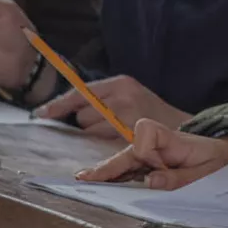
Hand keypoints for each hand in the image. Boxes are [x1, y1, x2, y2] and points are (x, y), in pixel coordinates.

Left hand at [35, 75, 189, 138]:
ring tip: (120, 133)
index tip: (40, 114)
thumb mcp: (132, 97)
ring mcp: (126, 114)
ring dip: (97, 134)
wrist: (187, 129)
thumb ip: (104, 100)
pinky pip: (101, 141)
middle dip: (88, 122)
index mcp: (121, 83)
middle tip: (111, 125)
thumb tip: (66, 111)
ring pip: (90, 129)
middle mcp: (122, 95)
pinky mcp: (129, 133)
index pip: (80, 92)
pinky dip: (104, 144)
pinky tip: (119, 141)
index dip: (58, 105)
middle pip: (82, 113)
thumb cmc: (155, 116)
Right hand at [76, 119, 227, 189]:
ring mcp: (152, 152)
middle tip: (82, 178)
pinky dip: (115, 174)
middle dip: (108, 165)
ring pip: (125, 159)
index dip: (145, 150)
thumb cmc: (218, 161)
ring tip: (84, 180)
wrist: (227, 155)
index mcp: (173, 140)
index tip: (151, 170)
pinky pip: (130, 167)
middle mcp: (158, 143)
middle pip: (129, 150)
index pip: (148, 133)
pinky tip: (96, 180)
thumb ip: (179, 177)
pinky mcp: (150, 162)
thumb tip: (149, 181)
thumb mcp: (206, 172)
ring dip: (107, 171)